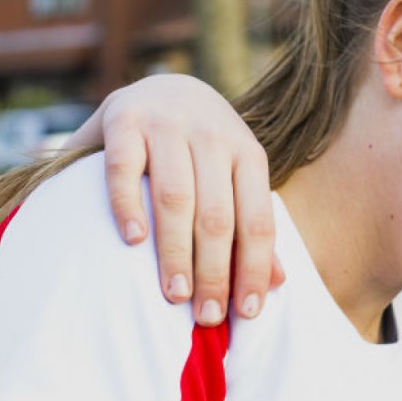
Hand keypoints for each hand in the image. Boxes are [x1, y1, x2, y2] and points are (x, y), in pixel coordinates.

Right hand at [66, 74, 283, 324]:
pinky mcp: (123, 119)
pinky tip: (132, 241)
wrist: (163, 84)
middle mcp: (213, 135)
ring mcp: (167, 124)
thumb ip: (252, 223)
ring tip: (174, 293)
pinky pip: (125, 168)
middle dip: (215, 271)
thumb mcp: (237, 175)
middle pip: (217, 215)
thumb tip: (278, 282)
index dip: (255, 268)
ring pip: (175, 196)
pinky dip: (128, 205)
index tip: (247, 313)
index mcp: (248, 152)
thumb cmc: (202, 149)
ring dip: (175, 250)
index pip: (257, 219)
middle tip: (206, 316)